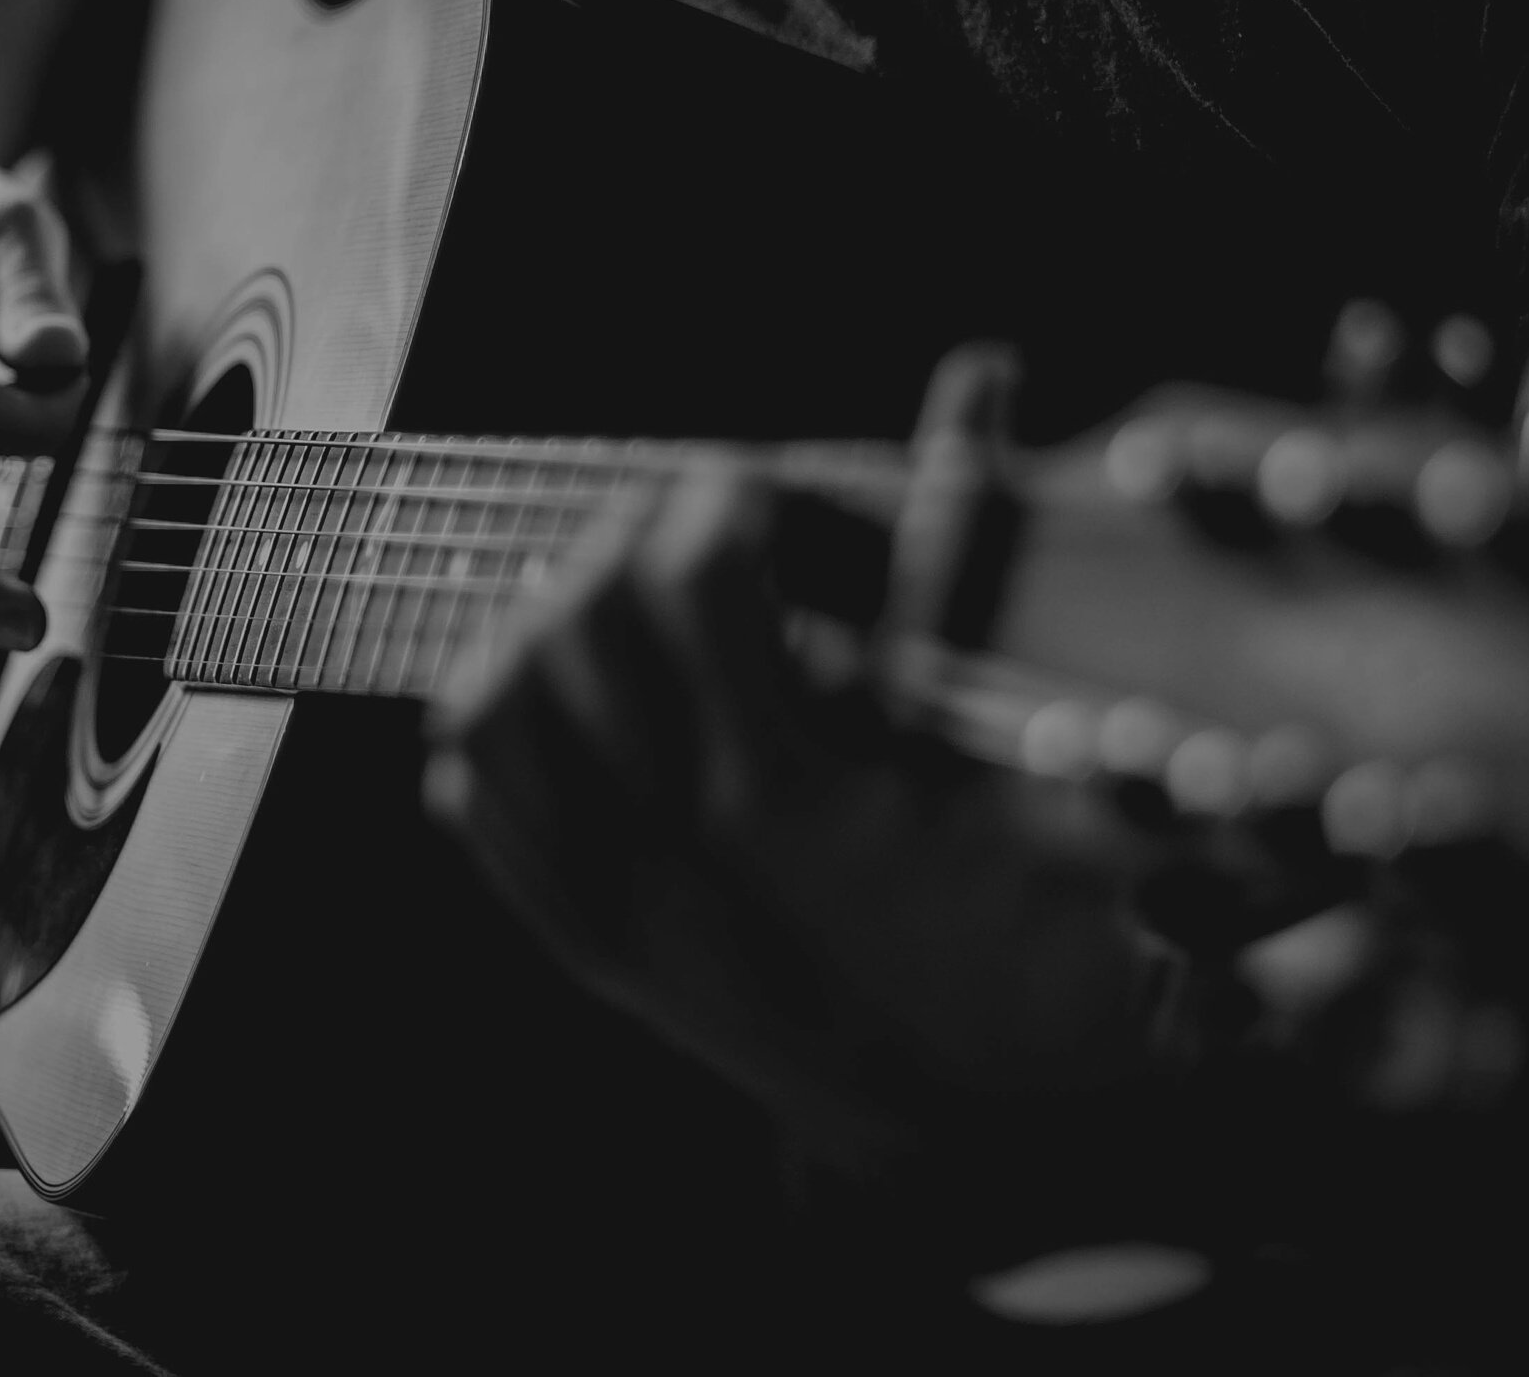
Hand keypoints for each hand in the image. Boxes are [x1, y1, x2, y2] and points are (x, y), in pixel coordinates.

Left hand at [422, 350, 1177, 1158]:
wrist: (995, 1156)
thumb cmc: (1050, 962)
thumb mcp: (1049, 769)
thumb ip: (1002, 577)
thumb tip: (983, 370)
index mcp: (794, 793)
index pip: (690, 576)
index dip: (718, 496)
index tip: (754, 485)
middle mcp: (680, 854)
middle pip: (575, 622)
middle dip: (625, 536)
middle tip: (683, 517)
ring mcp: (621, 912)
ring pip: (492, 712)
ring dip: (541, 619)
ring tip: (613, 590)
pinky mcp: (596, 956)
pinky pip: (478, 815)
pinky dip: (492, 732)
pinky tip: (553, 695)